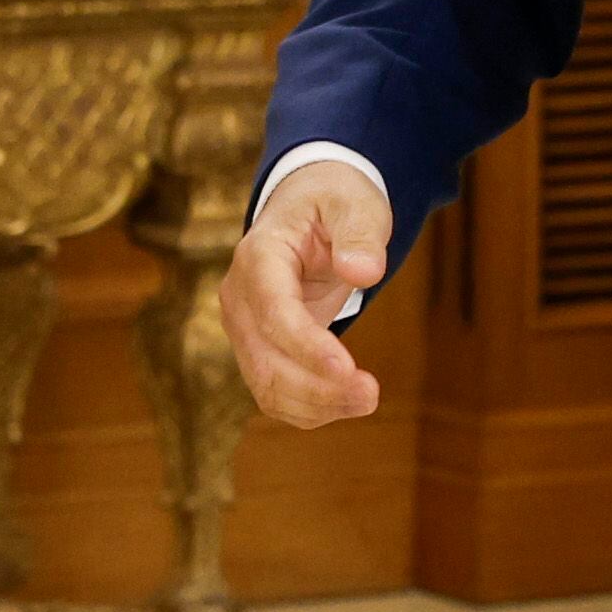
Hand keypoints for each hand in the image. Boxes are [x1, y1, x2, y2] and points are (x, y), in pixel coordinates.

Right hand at [221, 162, 390, 429]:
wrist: (307, 209)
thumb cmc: (332, 202)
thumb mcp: (354, 202)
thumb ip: (360, 233)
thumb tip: (363, 272)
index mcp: (258, 255)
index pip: (273, 310)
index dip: (306, 345)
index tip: (347, 369)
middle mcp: (240, 297)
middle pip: (265, 359)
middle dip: (317, 386)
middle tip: (372, 393)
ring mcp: (244, 328)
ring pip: (266, 386)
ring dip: (316, 405)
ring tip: (368, 399)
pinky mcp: (259, 351)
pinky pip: (274, 394)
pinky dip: (309, 409)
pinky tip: (347, 402)